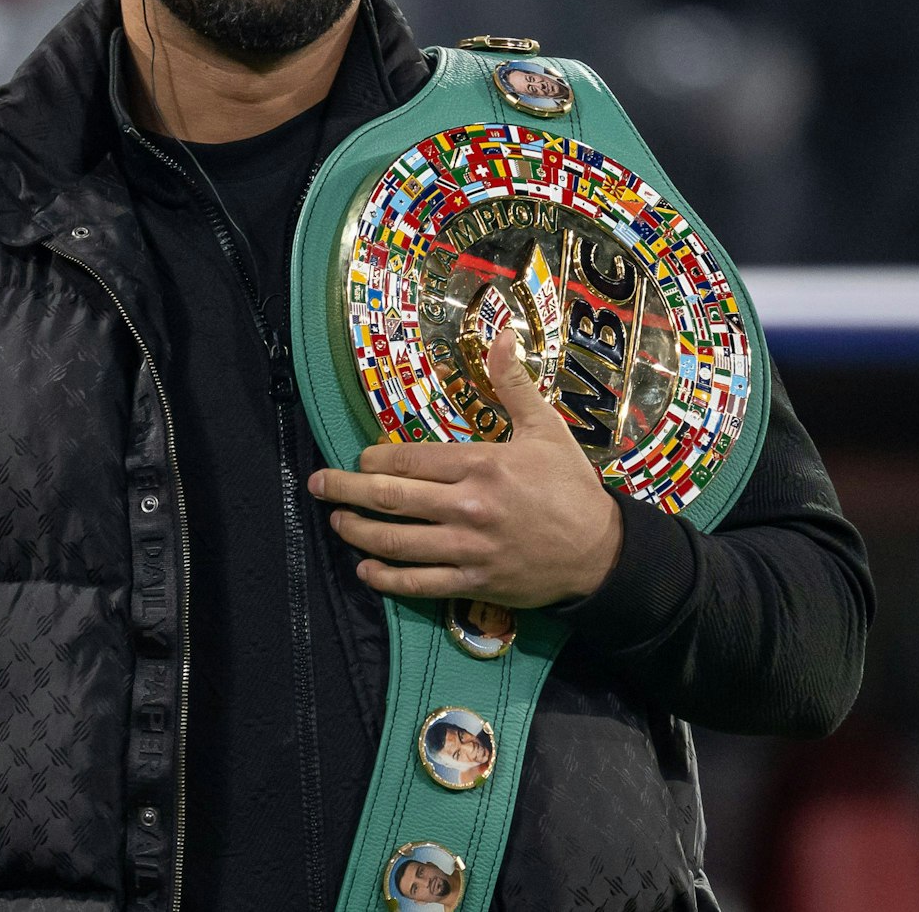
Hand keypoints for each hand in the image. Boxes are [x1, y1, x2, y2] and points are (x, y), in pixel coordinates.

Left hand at [307, 330, 624, 607]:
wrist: (600, 552)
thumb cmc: (571, 487)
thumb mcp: (546, 428)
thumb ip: (514, 384)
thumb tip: (500, 335)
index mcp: (482, 464)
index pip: (410, 460)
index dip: (375, 460)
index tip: (360, 459)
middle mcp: (469, 507)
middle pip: (392, 499)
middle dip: (346, 491)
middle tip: (318, 485)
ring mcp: (468, 549)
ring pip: (397, 542)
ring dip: (358, 532)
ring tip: (336, 522)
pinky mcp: (474, 583)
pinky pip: (419, 584)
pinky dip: (387, 578)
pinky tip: (366, 570)